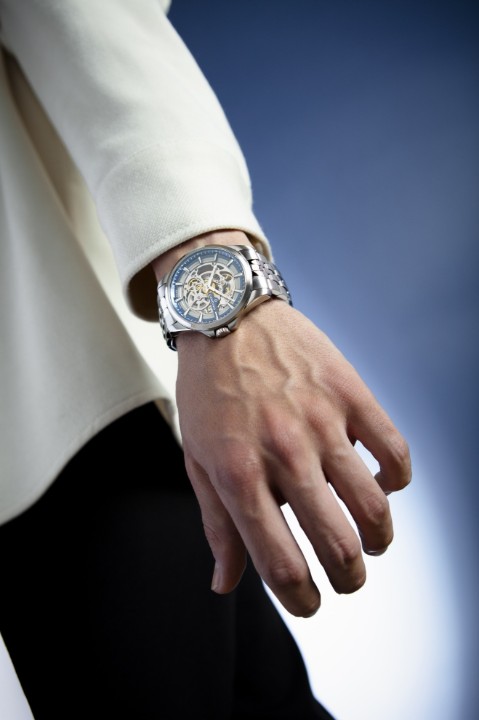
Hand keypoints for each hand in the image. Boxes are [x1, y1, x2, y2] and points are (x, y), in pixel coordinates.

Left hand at [174, 297, 410, 617]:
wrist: (227, 315)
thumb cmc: (208, 391)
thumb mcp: (197, 459)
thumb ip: (217, 525)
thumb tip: (225, 584)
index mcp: (239, 475)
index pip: (281, 563)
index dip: (301, 599)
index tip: (309, 601)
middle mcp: (284, 453)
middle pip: (337, 545)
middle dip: (349, 579)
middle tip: (347, 578)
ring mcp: (322, 422)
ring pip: (373, 506)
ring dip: (379, 537)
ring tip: (371, 540)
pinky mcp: (349, 394)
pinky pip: (393, 451)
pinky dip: (396, 480)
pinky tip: (382, 484)